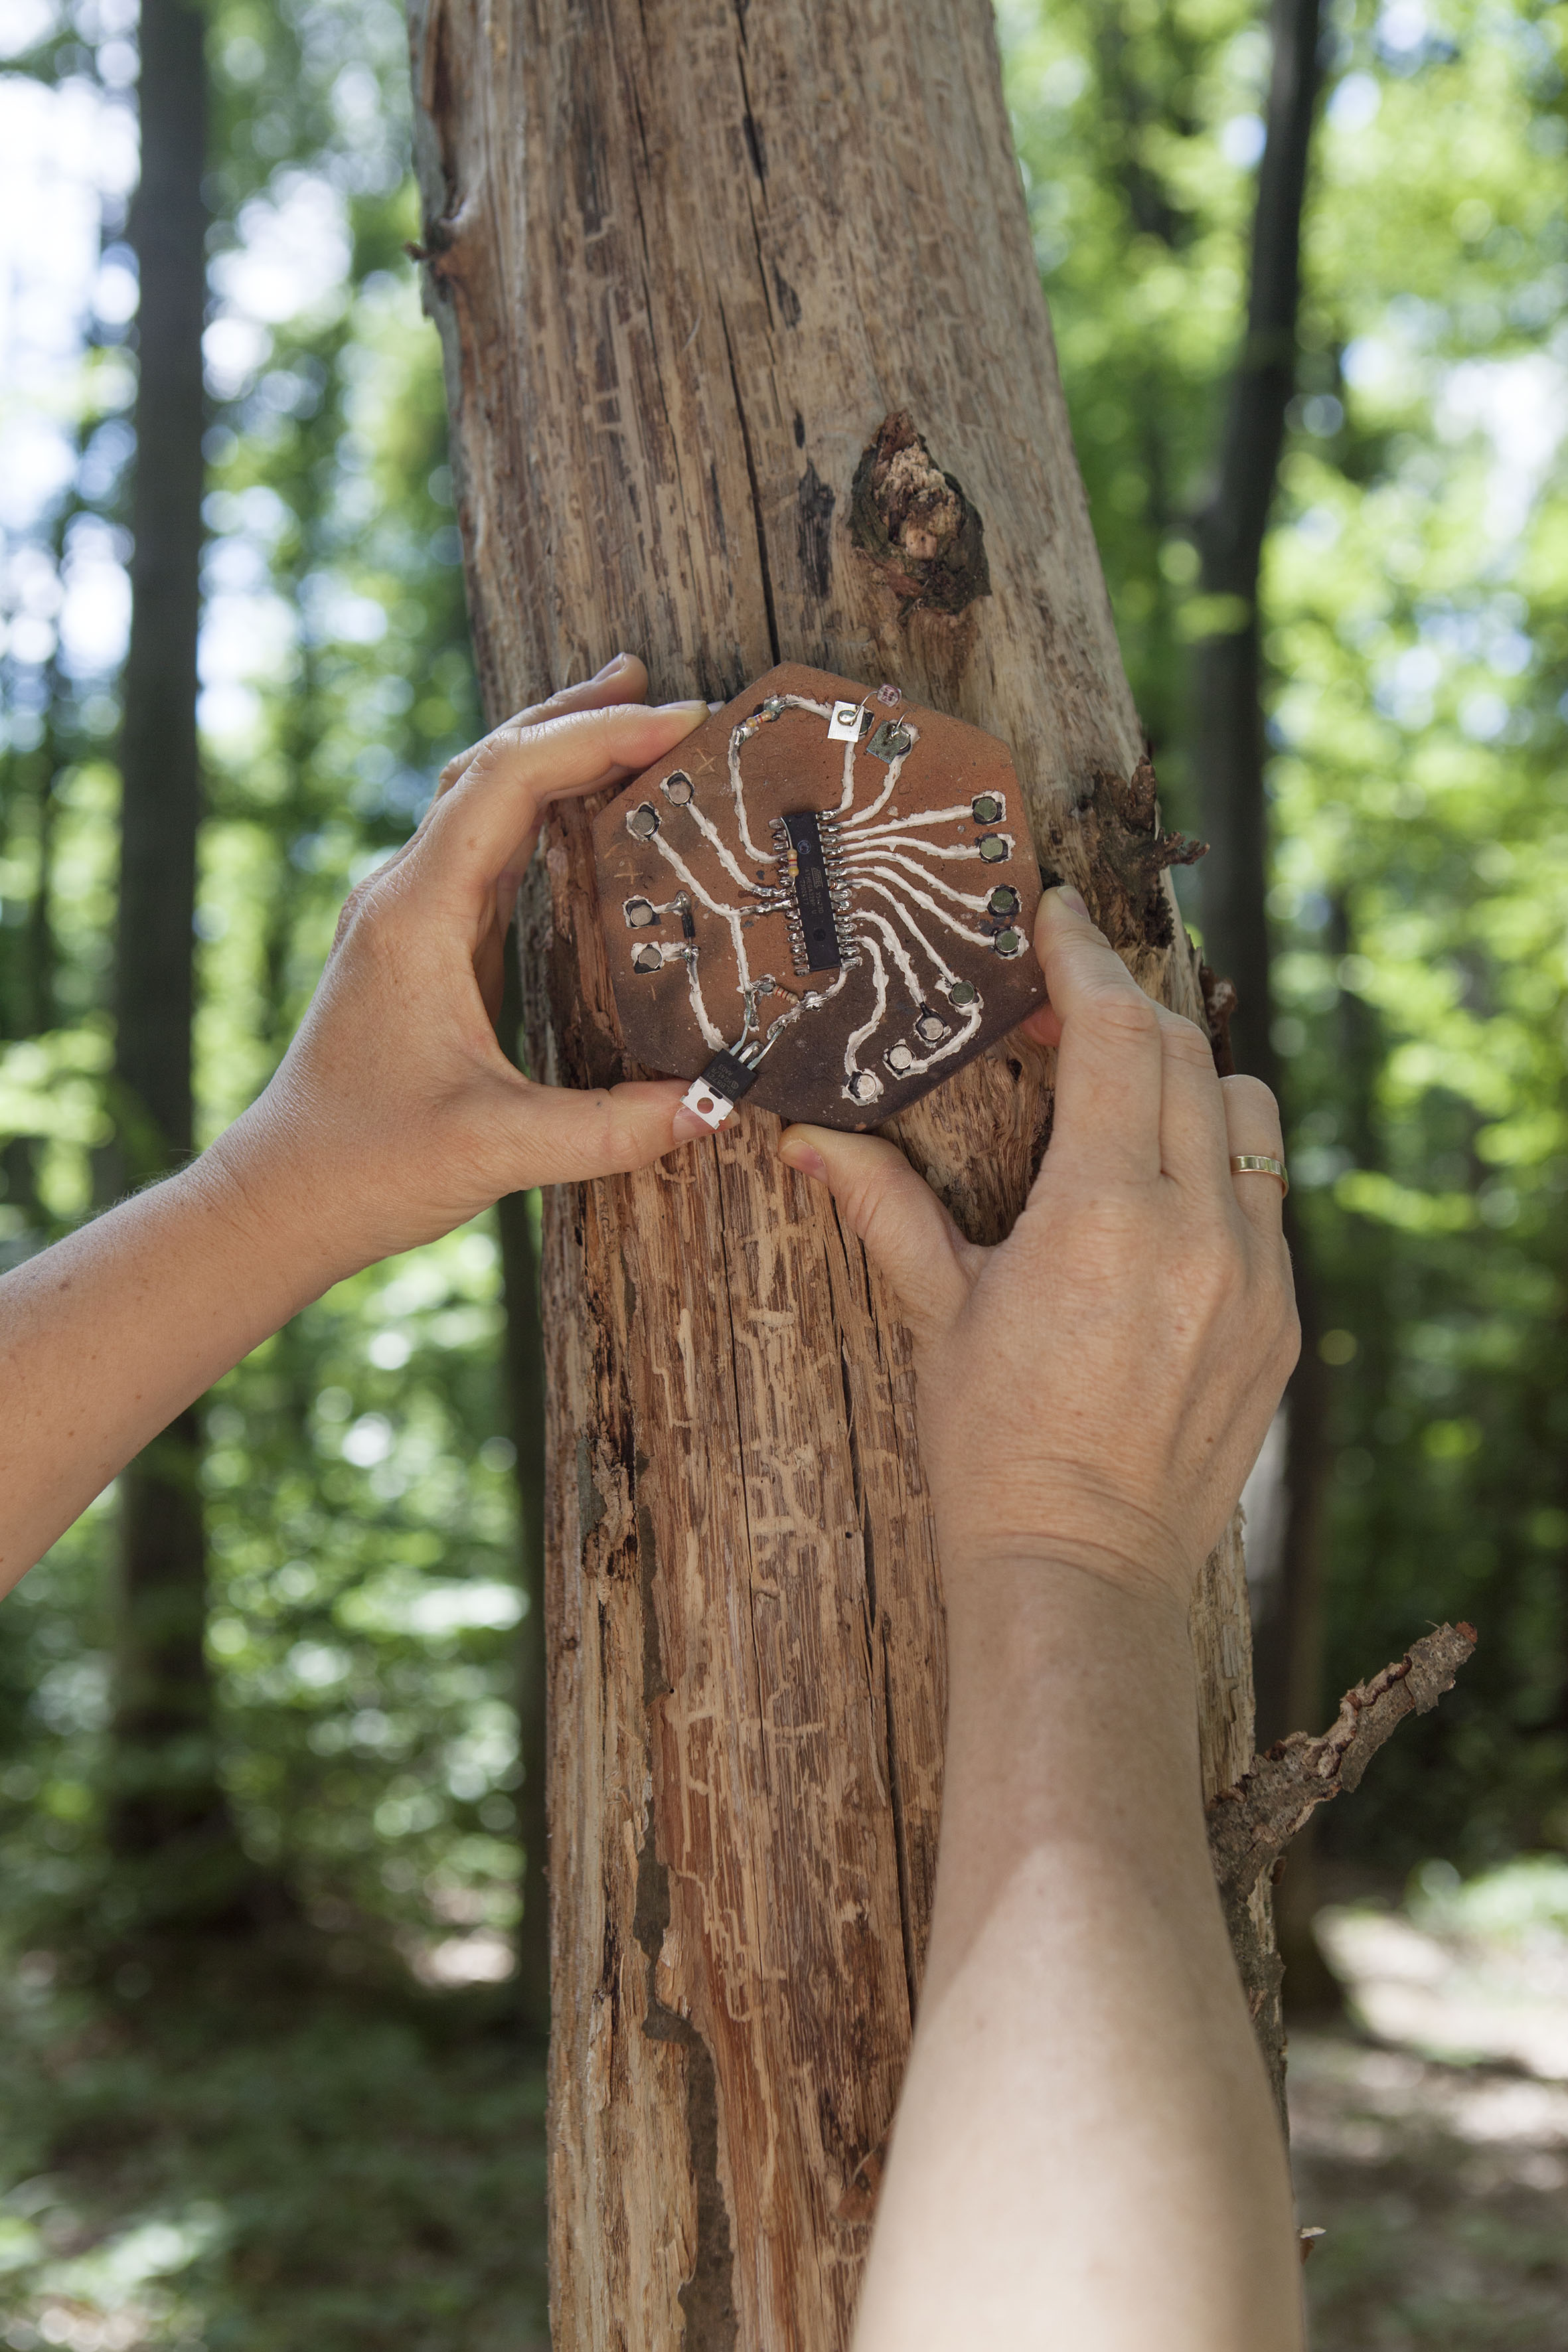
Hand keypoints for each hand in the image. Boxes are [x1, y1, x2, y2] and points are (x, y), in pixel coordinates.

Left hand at [209, 656, 712, 1284]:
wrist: (280, 1197)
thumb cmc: (368, 1166)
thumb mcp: (499, 1150)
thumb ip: (613, 1129)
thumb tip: (719, 1103)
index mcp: (416, 915)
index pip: (510, 783)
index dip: (597, 738)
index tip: (681, 722)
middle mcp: (403, 895)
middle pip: (489, 762)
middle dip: (576, 716)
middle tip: (663, 689)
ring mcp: (404, 915)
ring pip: (478, 795)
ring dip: (552, 750)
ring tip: (629, 717)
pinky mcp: (415, 945)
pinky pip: (479, 847)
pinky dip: (537, 811)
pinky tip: (582, 816)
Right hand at [777, 888, 1299, 1602]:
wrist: (1080, 1573)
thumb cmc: (994, 1449)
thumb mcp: (937, 1316)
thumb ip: (884, 1207)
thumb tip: (805, 1138)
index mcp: (1102, 1216)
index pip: (1116, 1035)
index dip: (1084, 959)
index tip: (1056, 915)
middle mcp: (1198, 1231)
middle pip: (1186, 1053)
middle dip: (1124, 1005)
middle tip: (1059, 1002)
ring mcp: (1256, 1275)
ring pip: (1245, 1112)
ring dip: (1185, 1074)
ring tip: (1116, 1090)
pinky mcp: (1281, 1318)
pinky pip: (1266, 1194)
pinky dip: (1218, 1157)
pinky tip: (1157, 1187)